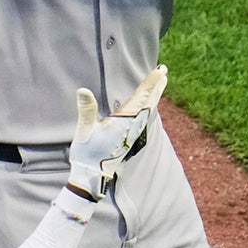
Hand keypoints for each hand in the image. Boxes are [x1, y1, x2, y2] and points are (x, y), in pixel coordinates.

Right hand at [66, 65, 166, 200]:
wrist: (92, 177)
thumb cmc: (87, 153)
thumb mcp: (84, 131)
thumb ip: (86, 110)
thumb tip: (83, 90)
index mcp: (124, 122)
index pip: (140, 98)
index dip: (150, 84)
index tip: (159, 71)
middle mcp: (132, 127)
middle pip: (149, 103)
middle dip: (157, 87)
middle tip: (164, 71)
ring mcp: (133, 133)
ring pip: (148, 110)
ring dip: (154, 95)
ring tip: (161, 83)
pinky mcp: (130, 138)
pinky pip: (144, 117)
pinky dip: (149, 106)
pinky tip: (148, 104)